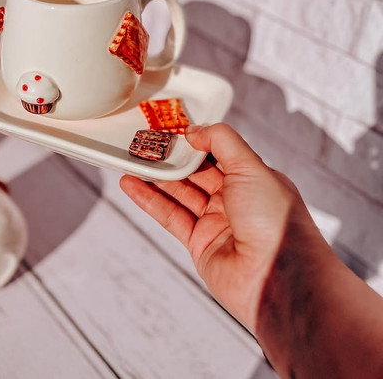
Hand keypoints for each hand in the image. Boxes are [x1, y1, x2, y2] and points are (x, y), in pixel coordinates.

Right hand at [120, 122, 325, 333]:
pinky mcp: (199, 244)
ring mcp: (216, 223)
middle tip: (145, 142)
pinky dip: (148, 200)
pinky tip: (131, 184)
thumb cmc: (276, 222)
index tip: (171, 129)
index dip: (195, 141)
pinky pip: (170, 216)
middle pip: (195, 173)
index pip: (219, 153)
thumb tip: (195, 130)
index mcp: (253, 180)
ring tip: (131, 158)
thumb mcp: (251, 167)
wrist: (278, 279)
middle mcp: (236, 201)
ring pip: (179, 193)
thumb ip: (221, 141)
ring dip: (154, 177)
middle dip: (171, 158)